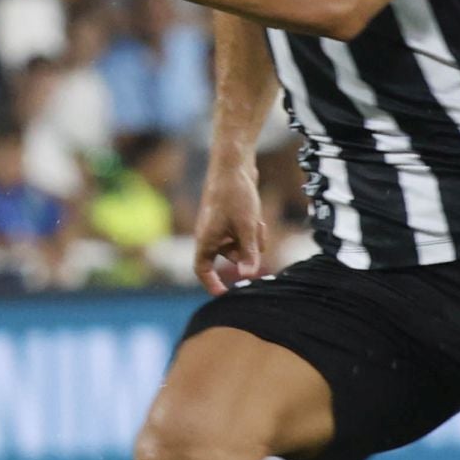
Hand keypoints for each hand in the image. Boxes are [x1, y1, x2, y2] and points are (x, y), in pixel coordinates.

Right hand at [192, 164, 263, 293]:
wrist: (234, 164)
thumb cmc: (235, 194)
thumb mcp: (247, 226)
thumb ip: (248, 253)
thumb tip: (249, 276)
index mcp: (206, 239)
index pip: (202, 269)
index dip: (211, 284)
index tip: (224, 295)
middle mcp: (211, 235)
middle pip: (231, 258)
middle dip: (247, 253)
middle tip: (257, 236)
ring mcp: (221, 226)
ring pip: (242, 246)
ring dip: (253, 239)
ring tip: (256, 220)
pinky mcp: (231, 219)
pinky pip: (245, 235)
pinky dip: (253, 230)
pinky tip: (256, 215)